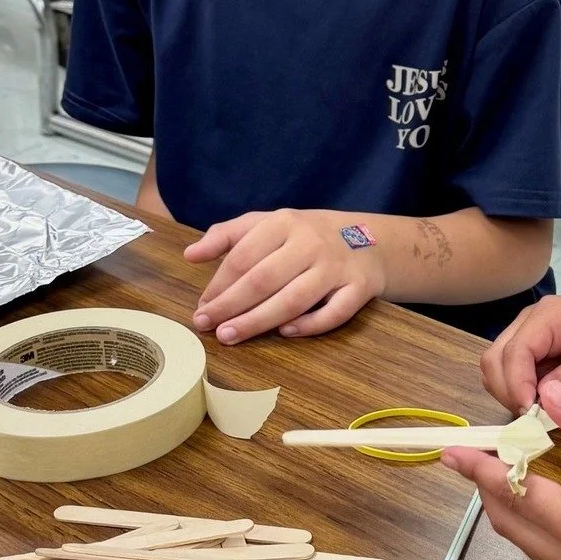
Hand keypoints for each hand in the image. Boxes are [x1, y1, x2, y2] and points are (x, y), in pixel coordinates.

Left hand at [186, 209, 386, 343]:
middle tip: (207, 326)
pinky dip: (309, 325)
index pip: (244, 256)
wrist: (370, 238)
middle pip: (264, 280)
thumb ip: (228, 235)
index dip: (219, 284)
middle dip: (231, 306)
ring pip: (294, 300)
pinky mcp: (360, 287)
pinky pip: (334, 313)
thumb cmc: (306, 235)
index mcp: (285, 223)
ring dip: (258, 321)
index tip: (201, 306)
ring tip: (231, 336)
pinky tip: (285, 333)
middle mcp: (311, 243)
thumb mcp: (268, 224)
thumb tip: (190, 254)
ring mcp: (337, 266)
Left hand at [442, 380, 560, 559]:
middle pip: (509, 521)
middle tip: (470, 452)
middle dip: (487, 485)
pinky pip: (542, 551)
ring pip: (522, 539)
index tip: (453, 448)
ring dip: (506, 503)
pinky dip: (528, 520)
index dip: (481, 468)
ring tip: (495, 465)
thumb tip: (547, 391)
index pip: (514, 492)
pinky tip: (531, 493)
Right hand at [480, 296, 560, 414]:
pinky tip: (540, 409)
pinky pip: (509, 380)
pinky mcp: (532, 359)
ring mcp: (529, 340)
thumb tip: (544, 395)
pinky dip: (516, 397)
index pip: (516, 350)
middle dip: (509, 392)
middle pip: (496, 360)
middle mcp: (531, 324)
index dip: (516, 383)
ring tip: (538, 416)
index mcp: (551, 314)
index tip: (530, 414)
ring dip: (509, 397)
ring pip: (496, 371)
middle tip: (534, 420)